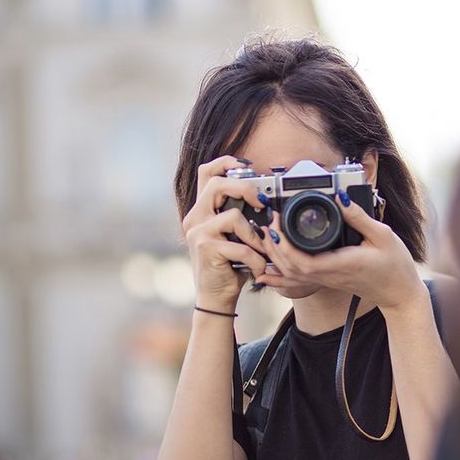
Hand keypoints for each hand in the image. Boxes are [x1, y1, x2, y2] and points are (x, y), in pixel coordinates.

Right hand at [182, 156, 271, 310]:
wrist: (215, 296)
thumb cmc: (229, 265)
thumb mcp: (233, 236)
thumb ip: (239, 216)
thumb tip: (264, 199)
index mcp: (201, 210)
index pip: (206, 173)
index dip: (225, 162)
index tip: (245, 165)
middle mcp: (194, 217)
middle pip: (217, 184)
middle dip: (245, 189)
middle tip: (262, 204)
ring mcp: (198, 232)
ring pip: (233, 216)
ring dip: (255, 236)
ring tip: (260, 252)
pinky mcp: (206, 248)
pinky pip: (240, 246)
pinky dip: (255, 259)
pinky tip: (257, 269)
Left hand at [253, 191, 426, 312]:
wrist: (399, 293)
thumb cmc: (395, 266)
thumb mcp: (383, 235)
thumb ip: (360, 217)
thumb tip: (341, 198)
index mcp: (342, 263)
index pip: (304, 260)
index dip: (285, 244)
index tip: (279, 222)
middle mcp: (330, 275)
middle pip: (290, 267)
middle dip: (274, 246)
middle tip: (270, 222)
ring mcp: (327, 280)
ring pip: (292, 275)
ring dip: (275, 256)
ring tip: (269, 235)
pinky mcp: (327, 280)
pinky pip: (298, 280)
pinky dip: (280, 274)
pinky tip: (268, 270)